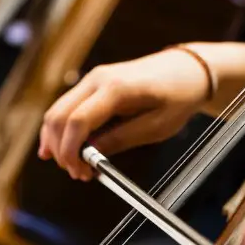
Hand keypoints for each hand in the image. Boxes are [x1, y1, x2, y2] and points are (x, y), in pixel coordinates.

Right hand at [38, 49, 212, 179]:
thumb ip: (121, 139)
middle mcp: (97, 79)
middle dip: (61, 149)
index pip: (78, 121)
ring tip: (75, 166)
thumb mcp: (156, 127)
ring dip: (58, 141)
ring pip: (57, 111)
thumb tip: (91, 155)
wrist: (187, 70)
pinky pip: (66, 107)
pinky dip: (60, 129)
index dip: (71, 150)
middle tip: (77, 173)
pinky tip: (57, 148)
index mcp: (116, 88)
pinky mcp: (92, 85)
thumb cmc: (177, 97)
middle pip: (59, 116)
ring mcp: (92, 79)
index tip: (79, 171)